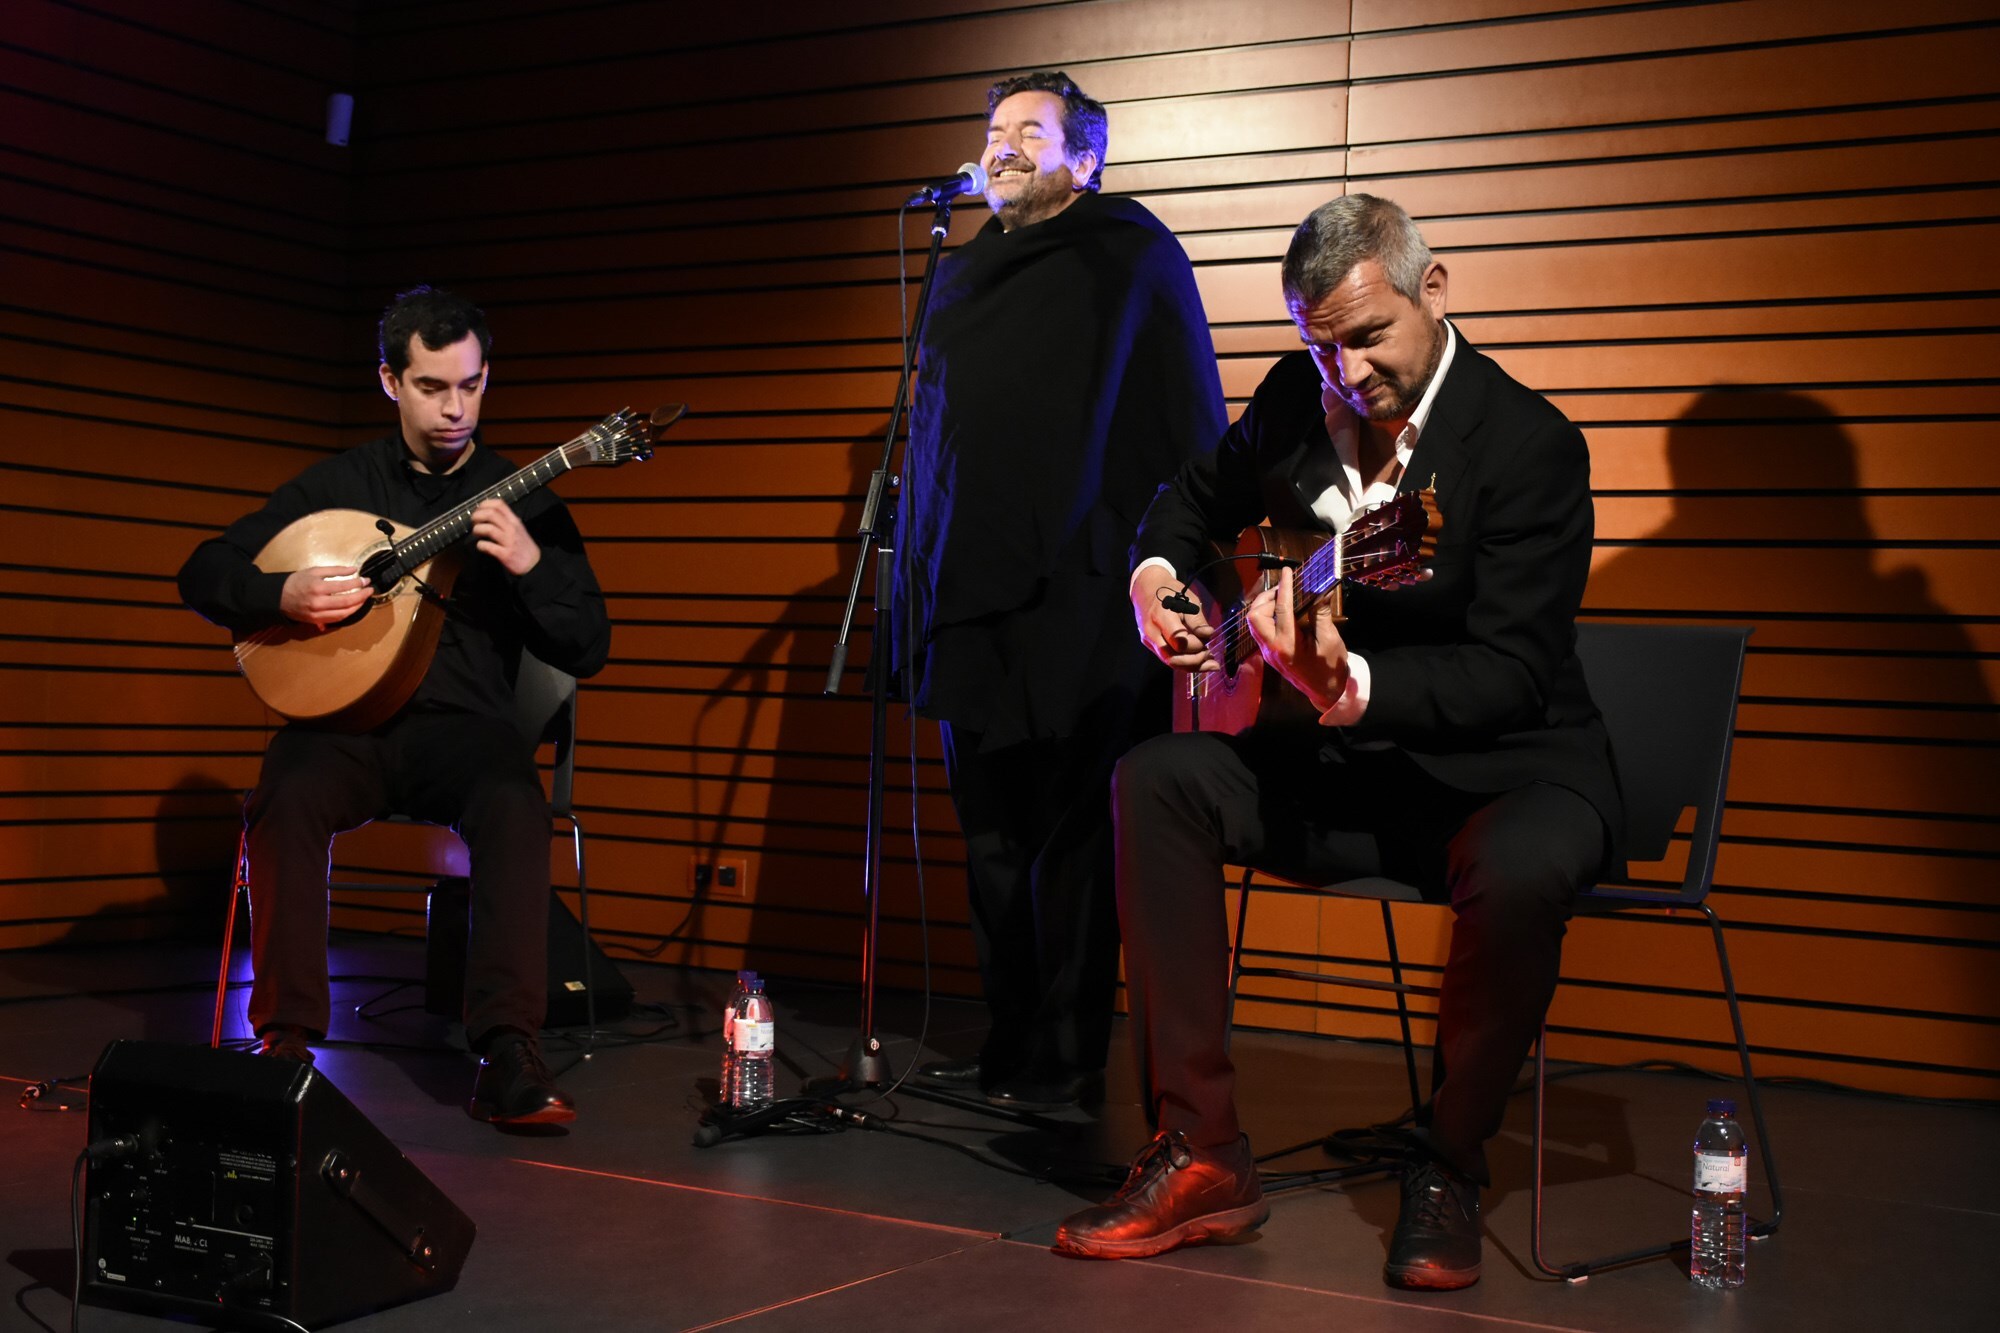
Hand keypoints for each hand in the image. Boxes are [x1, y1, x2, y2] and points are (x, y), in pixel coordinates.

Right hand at [279, 565, 370, 629]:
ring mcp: (317, 614)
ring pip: (343, 614)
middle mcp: (318, 602)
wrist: (277, 597)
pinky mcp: (316, 621)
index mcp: (317, 587)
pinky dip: (347, 614)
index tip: (367, 580)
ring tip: (364, 599)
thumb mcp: (314, 571)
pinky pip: (336, 619)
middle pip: (347, 602)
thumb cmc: (296, 581)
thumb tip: (354, 570)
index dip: (358, 584)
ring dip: (357, 607)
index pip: (344, 586)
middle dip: (362, 596)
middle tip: (370, 590)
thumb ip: (335, 570)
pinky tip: (353, 607)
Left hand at [471, 499, 539, 574]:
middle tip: (474, 522)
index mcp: (514, 521)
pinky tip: (481, 547)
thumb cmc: (524, 546)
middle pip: (491, 514)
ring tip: (476, 533)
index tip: (479, 510)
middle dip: (477, 516)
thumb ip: (507, 520)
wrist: (535, 565)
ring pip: (488, 529)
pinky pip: (488, 546)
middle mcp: (512, 529)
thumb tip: (489, 514)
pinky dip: (480, 545)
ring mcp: (509, 542)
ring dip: (477, 530)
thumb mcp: (519, 529)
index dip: (485, 504)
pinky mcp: (505, 555)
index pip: (499, 504)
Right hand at [1131, 564, 1217, 672]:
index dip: (1196, 644)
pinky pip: (1167, 658)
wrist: (1145, 588)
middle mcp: (1151, 632)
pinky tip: (1199, 662)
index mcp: (1161, 616)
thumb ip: (1197, 620)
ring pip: (1170, 662)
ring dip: (1191, 666)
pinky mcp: (1150, 644)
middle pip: (1173, 657)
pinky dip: (1184, 662)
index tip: (1206, 636)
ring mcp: (1149, 640)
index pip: (1179, 641)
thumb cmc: (1169, 591)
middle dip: (1195, 660)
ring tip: (1210, 664)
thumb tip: (1208, 635)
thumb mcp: (1188, 599)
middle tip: (1210, 654)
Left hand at [1245, 567, 1348, 710]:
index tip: (1287, 572)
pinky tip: (1283, 611)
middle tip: (1284, 589)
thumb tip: (1320, 589)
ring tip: (1284, 598)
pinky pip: (1261, 629)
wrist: (1326, 691)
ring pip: (1254, 623)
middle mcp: (1272, 649)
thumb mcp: (1329, 639)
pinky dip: (1268, 616)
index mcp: (1288, 645)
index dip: (1284, 587)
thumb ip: (1320, 613)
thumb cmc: (1331, 667)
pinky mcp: (1269, 653)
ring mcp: (1268, 652)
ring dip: (1265, 607)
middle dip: (1266, 598)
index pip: (1282, 609)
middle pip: (1255, 616)